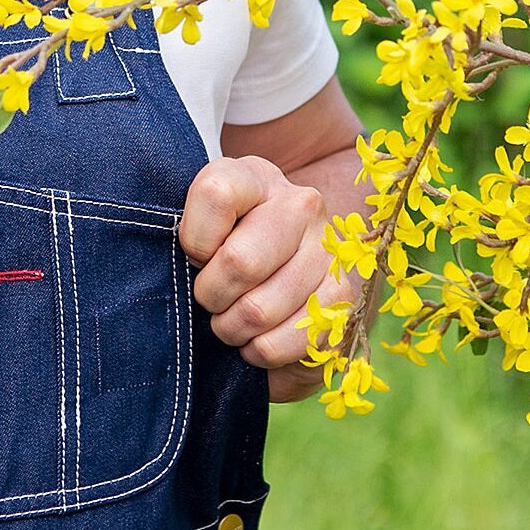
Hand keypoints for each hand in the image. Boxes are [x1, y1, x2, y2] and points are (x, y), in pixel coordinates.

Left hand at [178, 155, 356, 402]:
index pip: (216, 194)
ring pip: (259, 310)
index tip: (197, 255)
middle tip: (212, 299)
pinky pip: (283, 342)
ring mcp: (327, 249)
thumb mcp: (199, 229)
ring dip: (233, 329)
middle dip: (212, 296)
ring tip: (234, 320)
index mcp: (256, 177)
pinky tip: (260, 337)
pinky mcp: (343, 297)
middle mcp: (300, 204)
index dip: (194, 240)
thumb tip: (188, 267)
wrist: (284, 269)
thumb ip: (186, 235)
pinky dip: (259, 352)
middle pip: (239, 262)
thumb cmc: (225, 251)